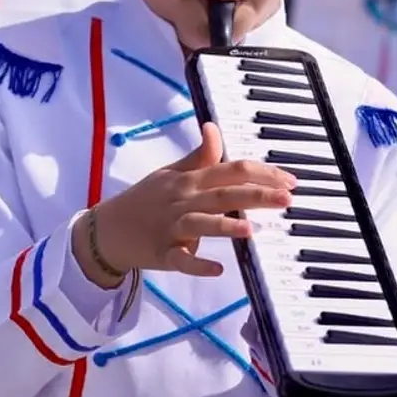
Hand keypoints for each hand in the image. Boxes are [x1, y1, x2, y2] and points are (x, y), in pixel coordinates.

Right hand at [73, 123, 295, 281]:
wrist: (107, 229)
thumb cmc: (145, 200)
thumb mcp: (171, 173)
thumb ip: (199, 156)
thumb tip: (214, 128)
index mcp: (189, 180)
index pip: (230, 170)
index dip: (262, 173)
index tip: (289, 180)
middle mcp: (182, 200)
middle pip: (223, 194)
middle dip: (257, 195)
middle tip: (287, 199)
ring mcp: (171, 227)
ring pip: (201, 224)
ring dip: (225, 225)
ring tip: (251, 229)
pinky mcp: (162, 253)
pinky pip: (181, 260)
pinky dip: (198, 264)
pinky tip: (217, 268)